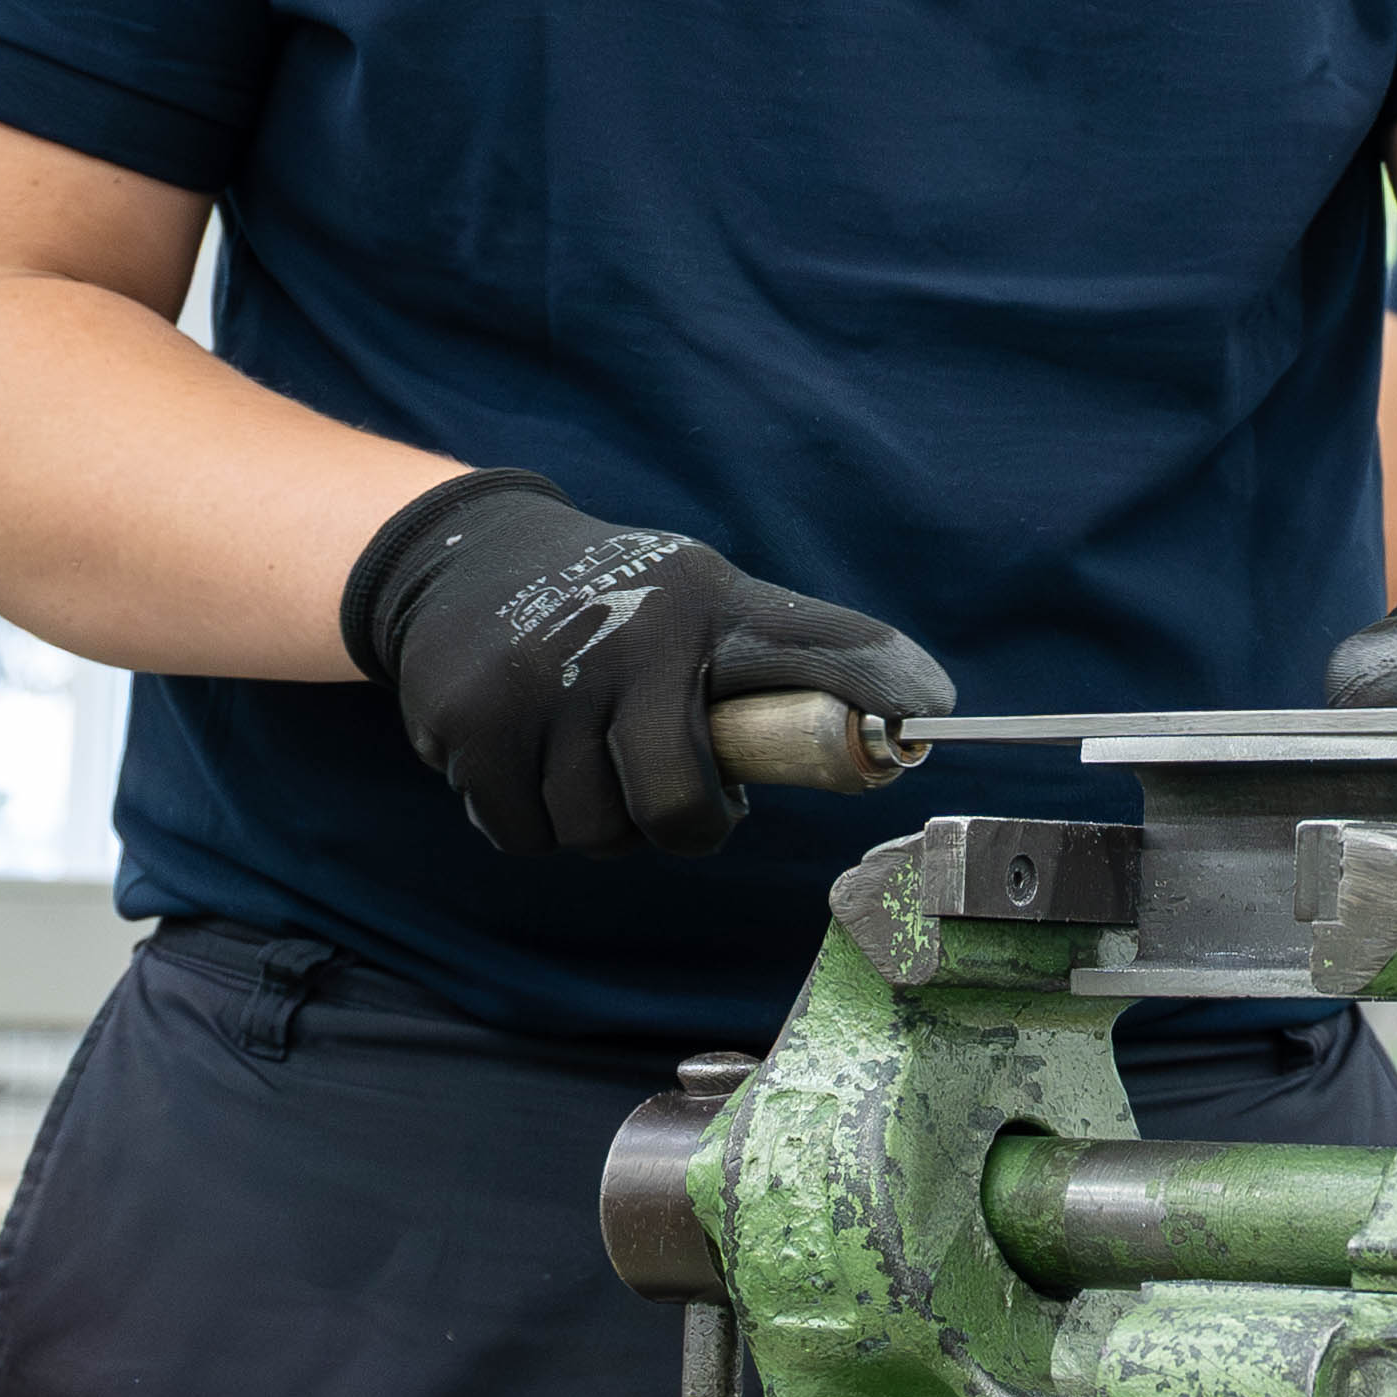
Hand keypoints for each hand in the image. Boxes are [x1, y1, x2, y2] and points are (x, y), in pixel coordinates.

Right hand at [343, 471, 952, 857]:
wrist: (469, 563)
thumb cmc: (624, 605)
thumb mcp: (714, 606)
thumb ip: (803, 662)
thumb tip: (928, 712)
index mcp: (707, 607)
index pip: (812, 647)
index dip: (874, 684)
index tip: (930, 725)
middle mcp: (629, 639)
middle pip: (677, 807)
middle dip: (683, 825)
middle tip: (681, 797)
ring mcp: (541, 682)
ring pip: (595, 832)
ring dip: (603, 825)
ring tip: (601, 767)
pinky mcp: (467, 723)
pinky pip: (522, 833)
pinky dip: (533, 821)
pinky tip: (537, 765)